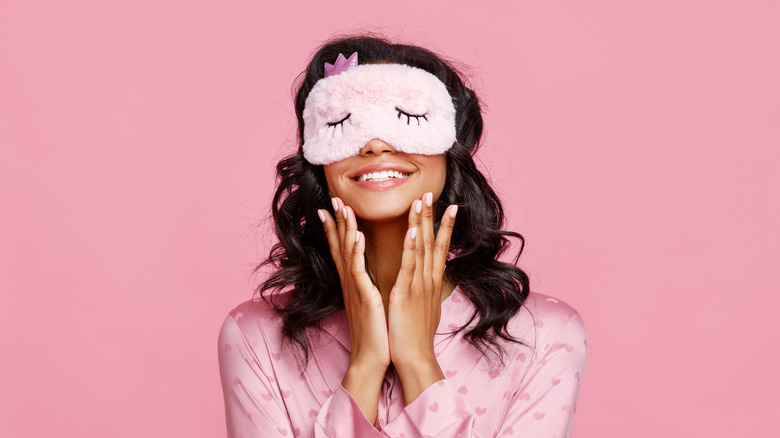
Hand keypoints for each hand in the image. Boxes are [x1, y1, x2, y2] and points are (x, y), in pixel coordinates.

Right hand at [318, 197, 389, 424]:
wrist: (372, 358)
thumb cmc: (375, 332)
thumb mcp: (369, 303)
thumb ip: (366, 286)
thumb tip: (367, 275)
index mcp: (354, 283)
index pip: (342, 249)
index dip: (336, 228)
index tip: (332, 208)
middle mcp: (350, 282)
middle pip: (340, 245)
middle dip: (336, 221)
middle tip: (332, 198)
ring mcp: (355, 288)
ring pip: (347, 252)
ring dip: (345, 228)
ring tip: (344, 207)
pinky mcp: (363, 297)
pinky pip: (358, 271)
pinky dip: (357, 252)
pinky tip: (358, 236)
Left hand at [387, 192, 457, 403]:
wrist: (415, 357)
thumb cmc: (417, 335)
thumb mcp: (426, 307)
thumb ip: (428, 290)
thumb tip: (432, 281)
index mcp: (432, 282)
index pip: (439, 248)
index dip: (444, 226)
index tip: (448, 206)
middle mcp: (429, 280)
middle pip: (433, 241)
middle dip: (433, 215)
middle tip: (432, 192)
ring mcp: (419, 285)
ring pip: (421, 248)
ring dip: (421, 222)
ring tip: (421, 201)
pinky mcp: (406, 293)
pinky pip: (409, 265)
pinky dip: (412, 246)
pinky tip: (413, 230)